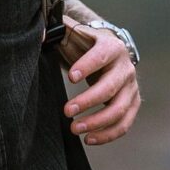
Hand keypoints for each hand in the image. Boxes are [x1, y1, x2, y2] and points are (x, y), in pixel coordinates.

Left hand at [61, 18, 140, 145]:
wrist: (109, 50)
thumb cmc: (85, 42)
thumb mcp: (73, 32)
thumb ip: (55, 30)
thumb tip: (38, 35)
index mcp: (111, 46)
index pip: (101, 56)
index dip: (87, 66)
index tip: (71, 77)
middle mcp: (126, 67)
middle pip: (110, 87)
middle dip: (88, 101)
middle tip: (66, 111)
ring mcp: (131, 87)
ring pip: (119, 109)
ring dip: (97, 122)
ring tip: (74, 129)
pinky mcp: (132, 103)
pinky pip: (124, 123)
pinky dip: (108, 134)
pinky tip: (89, 139)